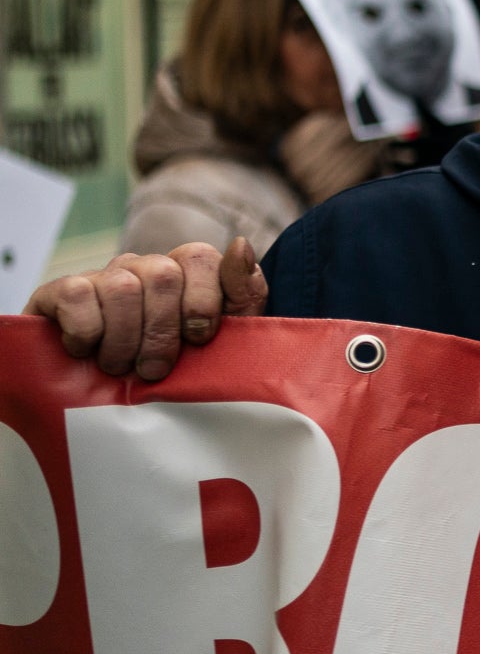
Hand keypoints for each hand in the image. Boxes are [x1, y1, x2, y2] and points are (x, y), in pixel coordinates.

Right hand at [25, 237, 267, 379]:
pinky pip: (77, 295)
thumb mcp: (227, 337)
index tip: (198, 340)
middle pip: (162, 275)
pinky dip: (85, 332)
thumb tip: (240, 244)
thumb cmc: (179, 370)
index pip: (199, 257)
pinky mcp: (60, 292)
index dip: (202, 301)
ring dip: (124, 340)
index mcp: (184, 272)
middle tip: (155, 369)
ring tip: (121, 368)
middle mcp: (144, 266)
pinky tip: (86, 352)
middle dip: (163, 332)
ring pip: (122, 287)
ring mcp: (102, 276)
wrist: (108, 408)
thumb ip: (244, 292)